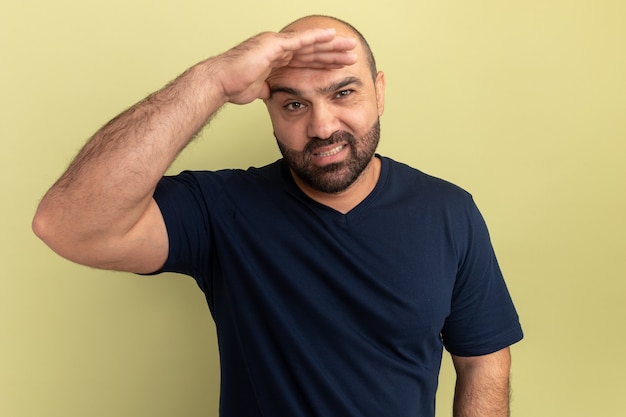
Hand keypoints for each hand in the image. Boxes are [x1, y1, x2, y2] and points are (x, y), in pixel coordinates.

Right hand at [214, 28, 357, 104]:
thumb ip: (266, 88)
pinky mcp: (273, 44)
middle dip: (333, 52)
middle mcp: (278, 48)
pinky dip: (317, 38)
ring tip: (350, 46)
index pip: (306, 59)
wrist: (221, 82)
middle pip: (312, 50)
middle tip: (352, 53)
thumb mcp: (256, 90)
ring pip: (310, 43)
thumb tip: (270, 93)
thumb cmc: (233, 85)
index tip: (340, 65)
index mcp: (275, 58)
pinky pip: (300, 40)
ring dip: (332, 45)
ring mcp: (276, 44)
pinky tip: (331, 36)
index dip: (324, 61)